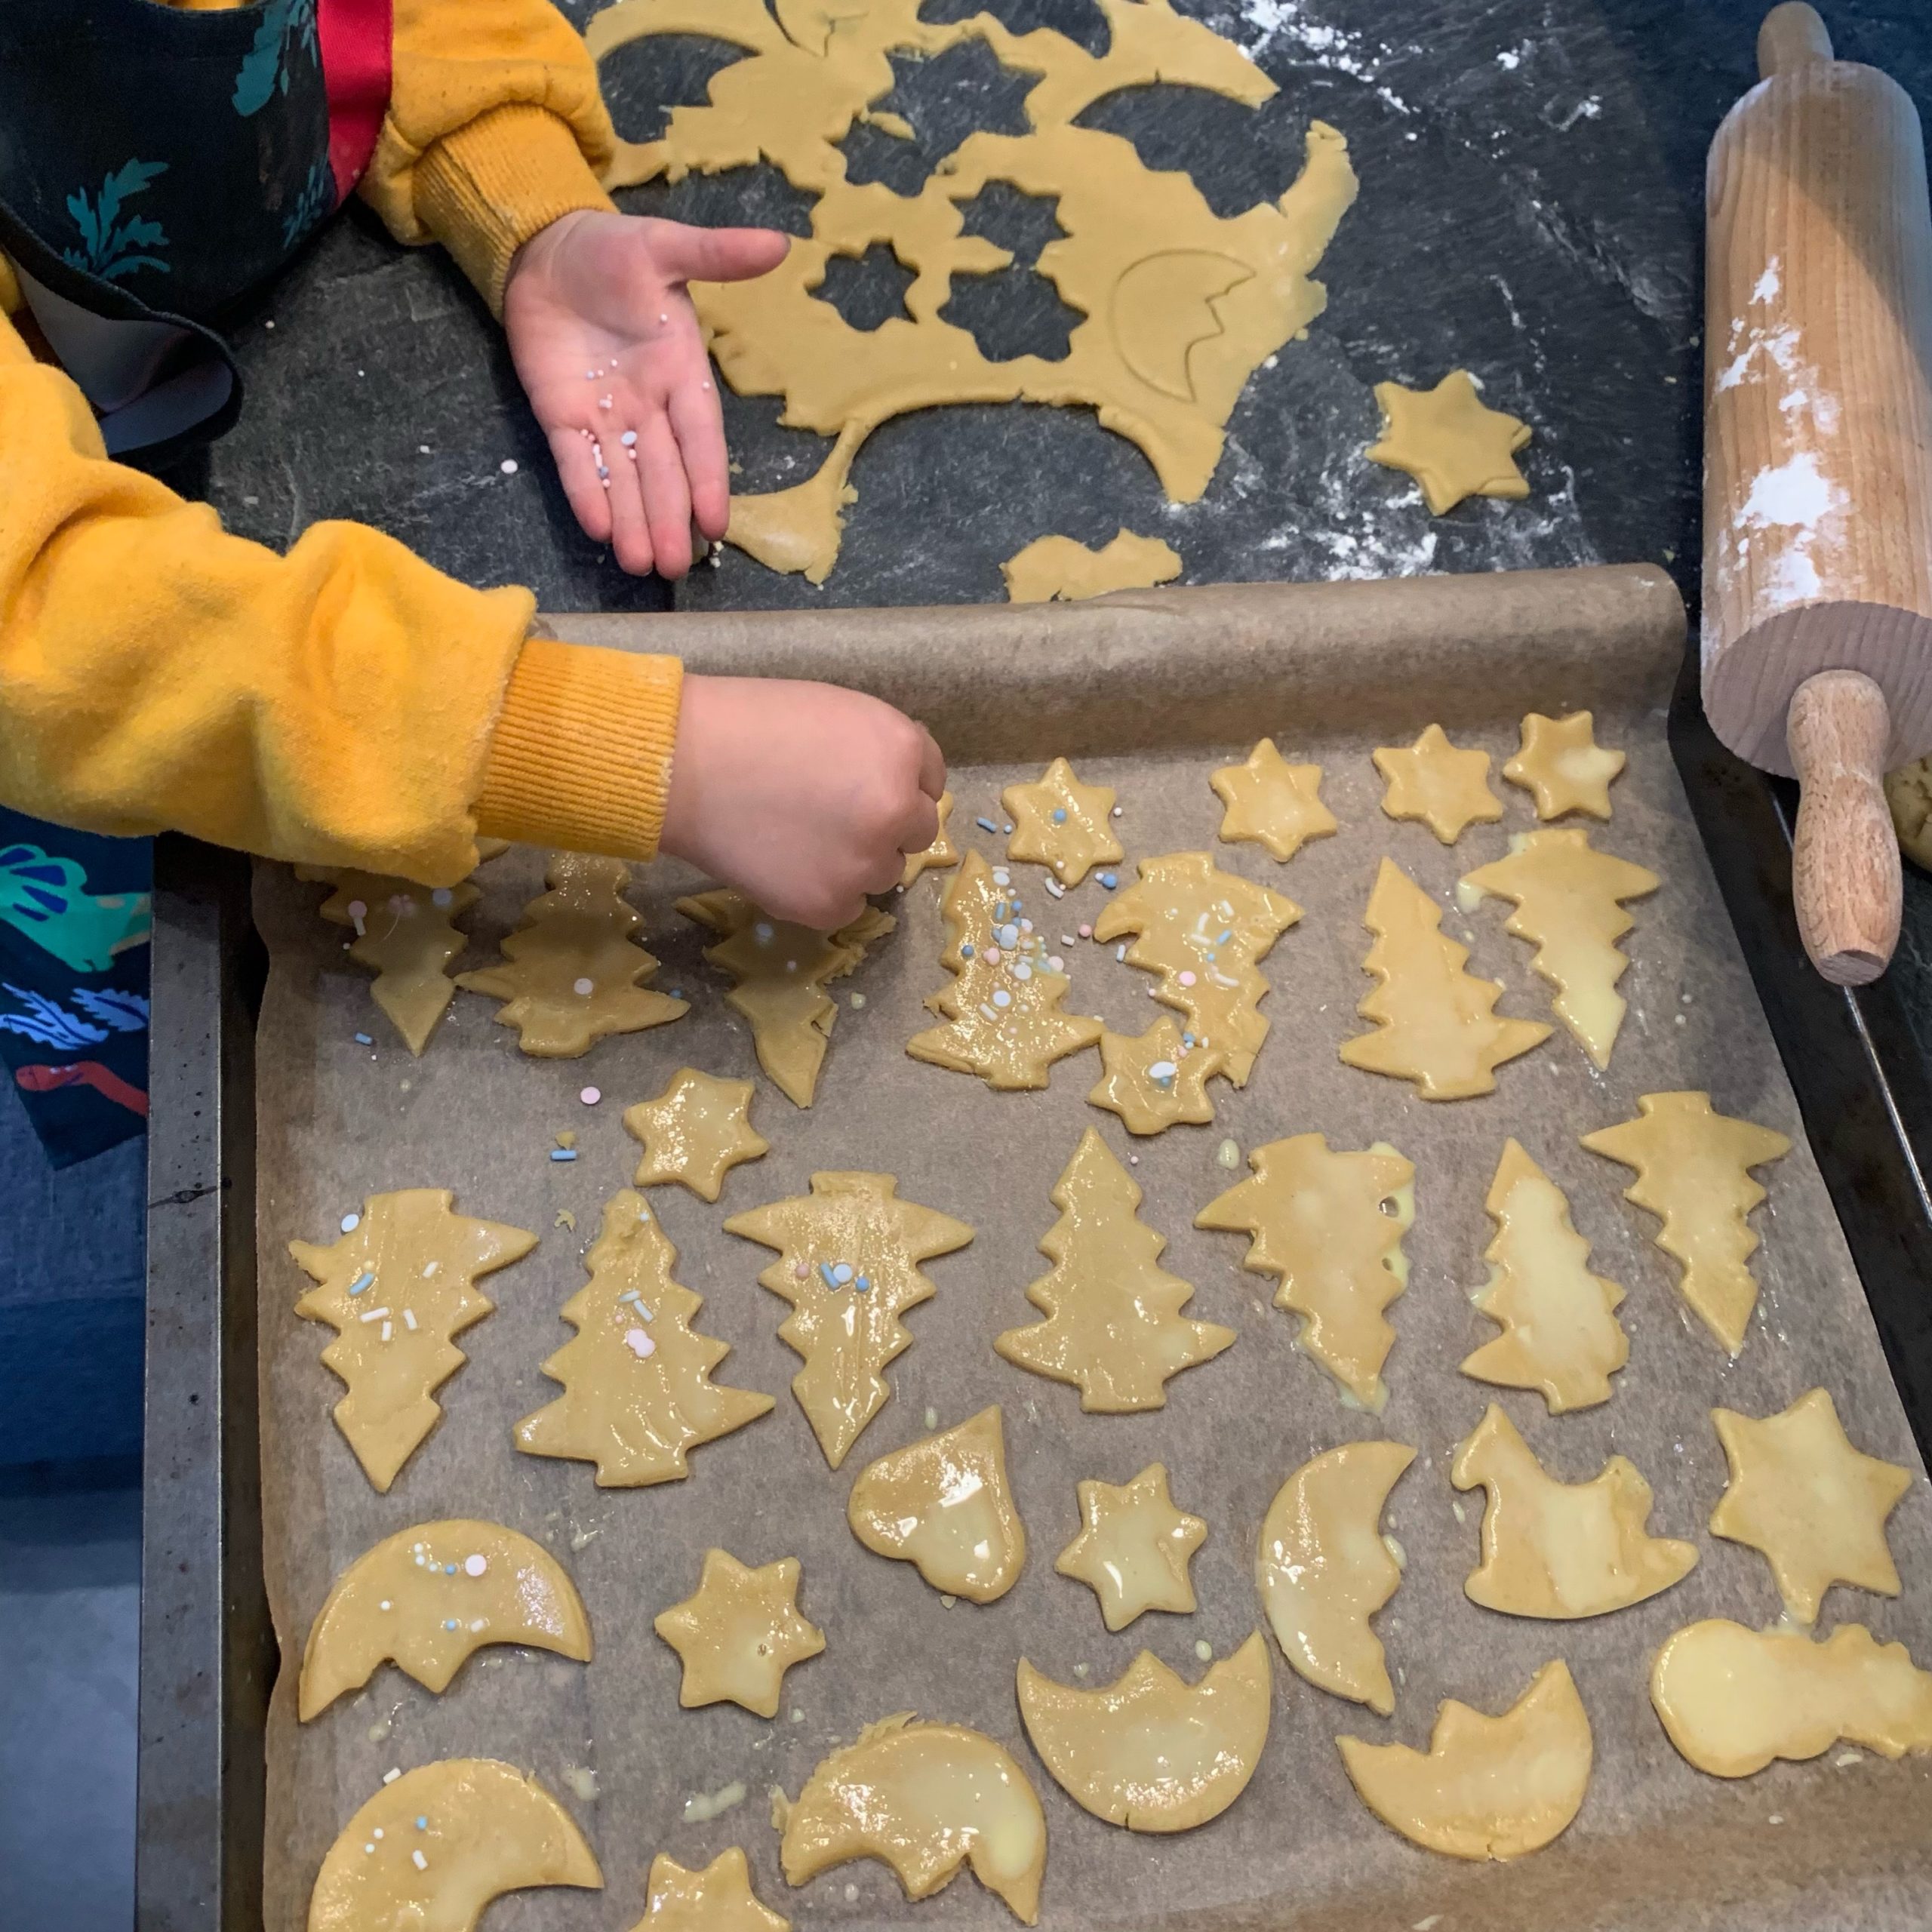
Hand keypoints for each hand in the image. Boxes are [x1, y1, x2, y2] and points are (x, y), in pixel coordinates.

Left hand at [504, 211, 787, 577]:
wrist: (547, 247)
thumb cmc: (612, 251)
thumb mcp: (665, 246)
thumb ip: (716, 254)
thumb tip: (781, 244)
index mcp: (681, 371)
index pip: (699, 435)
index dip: (708, 478)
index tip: (716, 522)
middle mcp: (647, 405)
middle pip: (662, 471)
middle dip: (668, 517)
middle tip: (675, 566)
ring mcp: (603, 415)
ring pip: (621, 478)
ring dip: (632, 521)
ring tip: (641, 565)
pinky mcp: (559, 415)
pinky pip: (575, 461)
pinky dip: (585, 493)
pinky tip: (597, 529)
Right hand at [661, 676, 944, 928]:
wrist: (682, 765)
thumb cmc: (751, 723)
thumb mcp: (837, 713)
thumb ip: (879, 752)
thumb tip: (901, 789)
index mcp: (902, 751)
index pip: (929, 782)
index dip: (895, 783)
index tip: (862, 786)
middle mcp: (896, 811)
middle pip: (915, 832)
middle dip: (883, 826)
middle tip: (830, 816)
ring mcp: (864, 863)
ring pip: (883, 873)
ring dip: (855, 862)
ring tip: (800, 838)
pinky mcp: (828, 904)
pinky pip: (846, 907)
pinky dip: (822, 892)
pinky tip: (785, 864)